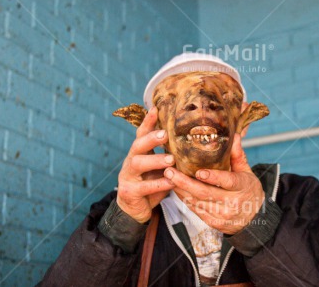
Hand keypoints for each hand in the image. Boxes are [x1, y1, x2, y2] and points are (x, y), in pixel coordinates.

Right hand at [117, 107, 174, 222]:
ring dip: (155, 160)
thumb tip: (191, 138)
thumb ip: (169, 155)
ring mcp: (127, 176)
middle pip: (137, 145)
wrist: (135, 210)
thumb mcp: (159, 168)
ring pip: (138, 163)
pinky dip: (159, 184)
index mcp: (139, 153)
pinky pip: (143, 187)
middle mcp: (131, 161)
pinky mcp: (129, 192)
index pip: (141, 134)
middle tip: (165, 134)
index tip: (155, 108)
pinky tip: (171, 181)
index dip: (148, 121)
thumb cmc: (152, 184)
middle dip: (151, 138)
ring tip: (171, 160)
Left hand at [164, 134, 264, 233]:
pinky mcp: (213, 222)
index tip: (198, 172)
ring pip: (197, 202)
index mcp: (242, 187)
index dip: (213, 177)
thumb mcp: (247, 172)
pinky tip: (175, 188)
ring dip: (180, 189)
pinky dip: (184, 198)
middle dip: (185, 182)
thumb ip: (237, 155)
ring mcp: (221, 215)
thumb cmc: (248, 190)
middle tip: (169, 171)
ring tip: (167, 177)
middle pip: (205, 193)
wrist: (253, 218)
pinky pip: (195, 209)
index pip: (227, 181)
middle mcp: (231, 203)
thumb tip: (234, 135)